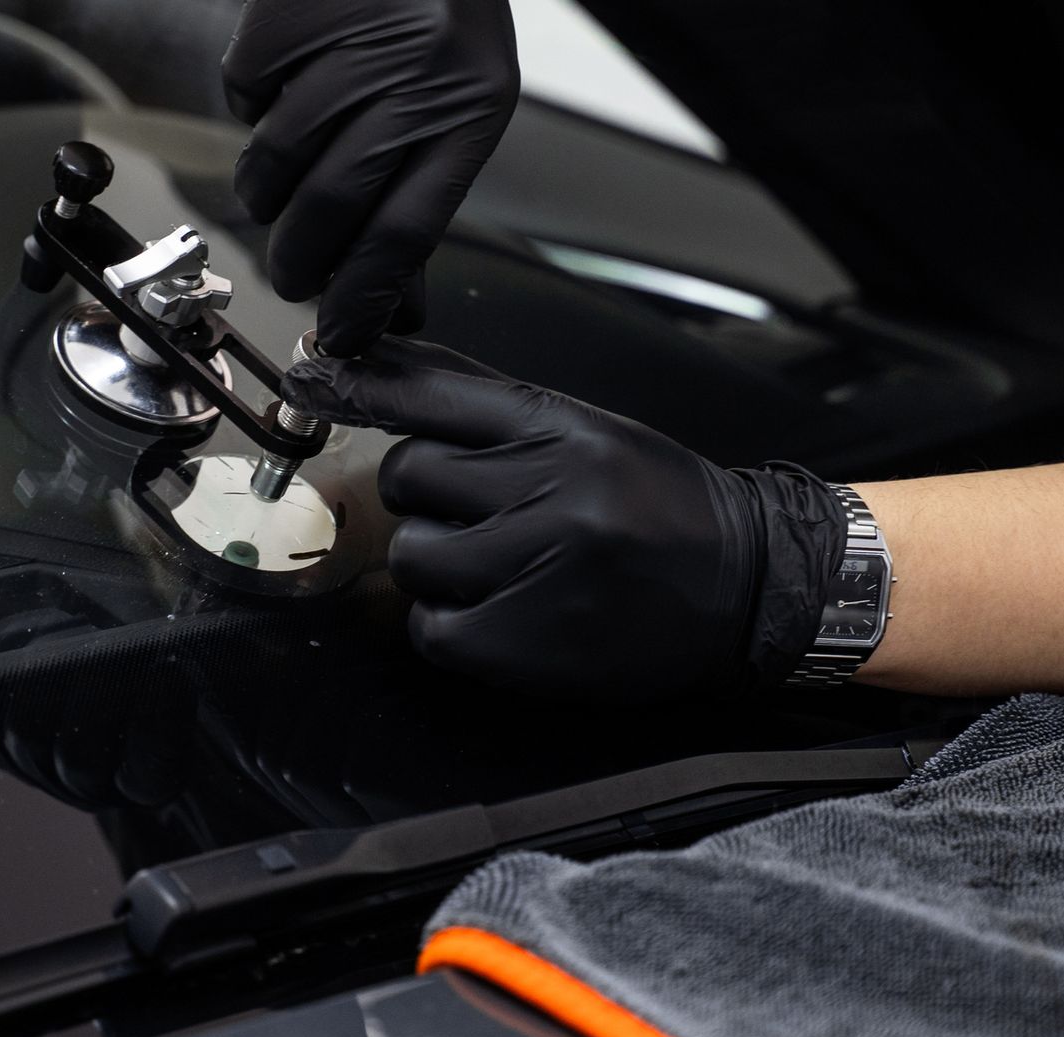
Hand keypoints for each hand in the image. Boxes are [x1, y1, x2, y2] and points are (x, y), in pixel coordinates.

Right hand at [222, 0, 518, 355]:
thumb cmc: (440, 24)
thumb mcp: (458, 108)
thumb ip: (419, 198)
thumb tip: (387, 301)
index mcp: (469, 110)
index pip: (405, 230)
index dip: (364, 296)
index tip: (342, 334)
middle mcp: (412, 77)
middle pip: (335, 205)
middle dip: (303, 262)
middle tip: (294, 279)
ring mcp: (346, 45)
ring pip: (277, 161)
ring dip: (269, 197)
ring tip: (282, 192)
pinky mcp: (286, 19)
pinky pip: (245, 98)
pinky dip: (254, 112)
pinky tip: (288, 89)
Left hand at [281, 338, 847, 698]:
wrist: (749, 588)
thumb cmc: (661, 507)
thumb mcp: (589, 432)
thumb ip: (489, 409)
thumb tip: (377, 366)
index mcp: (563, 427)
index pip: (432, 393)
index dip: (363, 384)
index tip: (315, 373)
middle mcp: (549, 489)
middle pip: (408, 476)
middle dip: (429, 498)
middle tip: (482, 514)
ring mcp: (536, 568)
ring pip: (414, 554)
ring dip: (442, 565)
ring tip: (501, 569)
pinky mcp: (526, 644)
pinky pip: (432, 628)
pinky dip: (451, 624)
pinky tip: (497, 614)